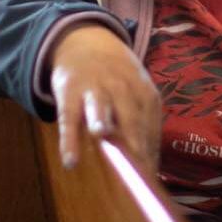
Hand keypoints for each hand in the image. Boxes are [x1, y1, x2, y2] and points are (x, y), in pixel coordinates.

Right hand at [50, 22, 161, 168]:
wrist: (86, 43)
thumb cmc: (116, 81)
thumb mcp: (134, 92)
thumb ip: (142, 126)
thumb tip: (152, 170)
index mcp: (143, 90)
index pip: (151, 122)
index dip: (151, 148)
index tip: (152, 177)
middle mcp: (121, 87)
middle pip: (130, 114)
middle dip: (135, 138)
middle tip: (138, 167)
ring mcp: (94, 89)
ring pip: (100, 107)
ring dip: (101, 121)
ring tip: (102, 137)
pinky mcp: (69, 93)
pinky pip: (68, 119)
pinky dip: (69, 140)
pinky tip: (70, 161)